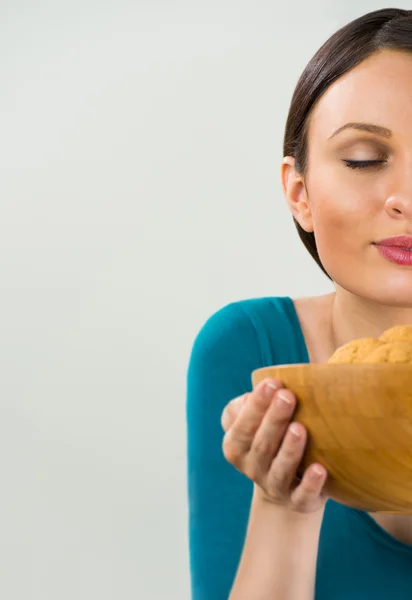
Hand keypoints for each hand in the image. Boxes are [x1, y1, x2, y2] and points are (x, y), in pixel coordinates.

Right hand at [221, 378, 327, 513]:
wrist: (284, 489)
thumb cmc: (270, 440)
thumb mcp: (254, 421)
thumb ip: (252, 401)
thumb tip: (265, 384)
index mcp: (236, 445)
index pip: (242, 425)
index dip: (256, 404)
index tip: (272, 382)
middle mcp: (252, 467)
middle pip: (261, 445)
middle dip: (273, 419)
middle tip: (287, 396)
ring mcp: (274, 486)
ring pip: (280, 469)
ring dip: (289, 449)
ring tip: (300, 428)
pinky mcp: (298, 502)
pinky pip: (302, 496)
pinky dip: (310, 484)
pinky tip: (319, 469)